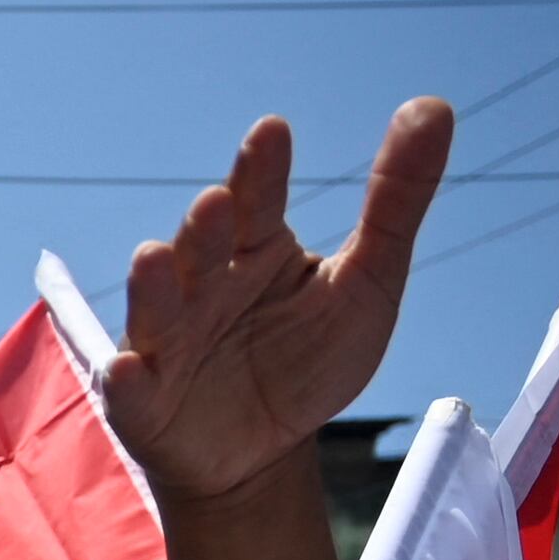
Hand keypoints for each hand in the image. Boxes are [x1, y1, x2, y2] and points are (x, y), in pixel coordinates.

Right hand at [109, 105, 446, 514]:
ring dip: (154, 286)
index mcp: (255, 252)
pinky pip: (131, 390)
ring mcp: (169, 345)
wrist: (262, 454)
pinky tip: (127, 368)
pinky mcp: (145, 404)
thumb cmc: (310, 358)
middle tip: (218, 201)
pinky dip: (125, 379)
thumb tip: (434, 105)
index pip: (257, 202)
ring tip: (154, 258)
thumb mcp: (369, 279)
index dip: (261, 170)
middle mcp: (203, 288)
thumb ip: (397, 200)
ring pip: (158, 309)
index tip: (271, 131)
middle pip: (201, 250)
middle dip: (205, 228)